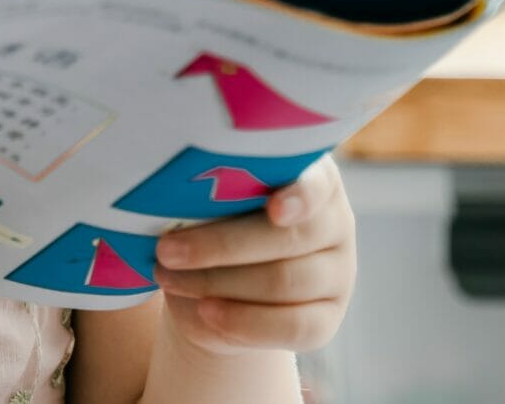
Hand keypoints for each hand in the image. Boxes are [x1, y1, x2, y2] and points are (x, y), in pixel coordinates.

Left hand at [152, 156, 355, 355]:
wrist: (221, 282)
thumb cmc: (214, 219)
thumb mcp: (215, 197)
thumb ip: (215, 192)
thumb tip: (181, 193)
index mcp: (313, 178)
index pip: (317, 184)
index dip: (299, 197)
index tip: (273, 208)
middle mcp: (335, 223)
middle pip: (288, 239)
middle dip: (220, 246)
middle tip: (167, 250)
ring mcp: (337, 274)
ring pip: (284, 282)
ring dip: (219, 283)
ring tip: (170, 278)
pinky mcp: (328, 319)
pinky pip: (294, 327)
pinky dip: (245, 322)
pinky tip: (206, 312)